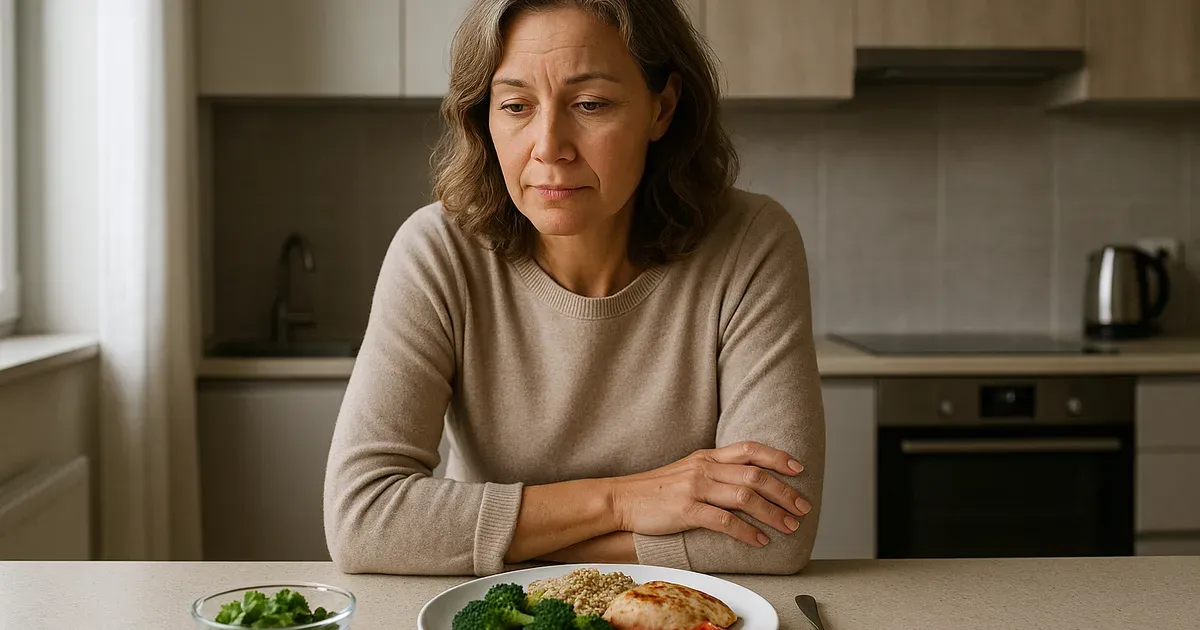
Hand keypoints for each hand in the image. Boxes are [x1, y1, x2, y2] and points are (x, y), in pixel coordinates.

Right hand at [610, 441, 812, 547]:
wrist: (622, 499)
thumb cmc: (655, 489)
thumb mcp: (687, 470)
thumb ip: (714, 471)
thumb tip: (745, 482)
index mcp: (706, 456)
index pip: (749, 449)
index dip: (778, 457)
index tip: (799, 469)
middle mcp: (704, 468)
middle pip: (754, 474)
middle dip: (784, 491)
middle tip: (802, 507)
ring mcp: (695, 488)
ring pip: (745, 496)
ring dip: (772, 512)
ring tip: (789, 526)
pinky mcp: (686, 510)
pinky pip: (724, 521)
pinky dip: (746, 532)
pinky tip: (760, 541)